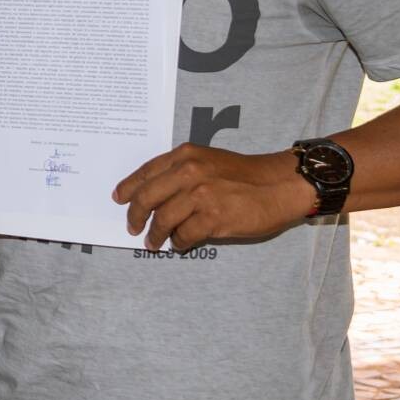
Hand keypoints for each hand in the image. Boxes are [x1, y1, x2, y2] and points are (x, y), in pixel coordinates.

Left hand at [113, 144, 314, 251]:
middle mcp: (189, 172)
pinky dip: (178, 242)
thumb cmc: (246, 174)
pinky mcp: (214, 218)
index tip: (119, 199)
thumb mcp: (209, 160)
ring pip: (162, 219)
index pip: (146, 172)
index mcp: (186, 155)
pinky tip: (180, 244)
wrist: (280, 185)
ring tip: (153, 242)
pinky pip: (184, 235)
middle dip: (135, 215)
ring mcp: (201, 195)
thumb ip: (182, 171)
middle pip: (147, 197)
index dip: (128, 188)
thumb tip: (156, 195)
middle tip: (132, 227)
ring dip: (155, 234)